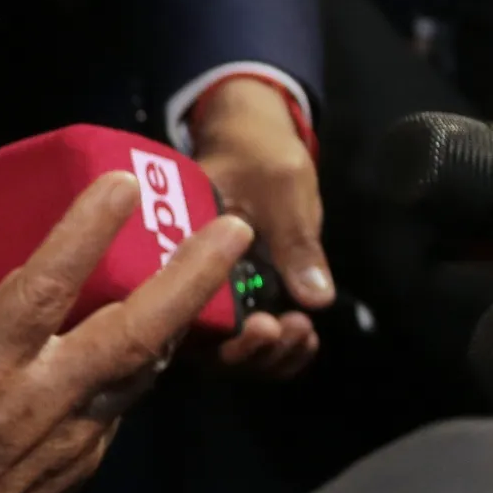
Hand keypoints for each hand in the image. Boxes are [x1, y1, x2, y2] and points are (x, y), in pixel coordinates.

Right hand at [0, 172, 252, 492]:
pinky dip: (149, 357)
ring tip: (218, 265)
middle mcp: (39, 403)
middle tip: (236, 230)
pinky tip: (159, 325)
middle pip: (134, 334)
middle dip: (190, 279)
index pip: (43, 291)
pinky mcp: (82, 463)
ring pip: (144, 368)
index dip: (85, 235)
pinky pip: (125, 399)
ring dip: (185, 314)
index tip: (122, 186)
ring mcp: (71, 438)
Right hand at [192, 76, 328, 379]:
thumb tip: (315, 298)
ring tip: (305, 335)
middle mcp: (181, 278)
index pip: (185, 311)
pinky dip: (275, 352)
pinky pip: (244, 340)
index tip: (266, 326)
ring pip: (224, 350)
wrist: (250, 134)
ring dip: (267, 357)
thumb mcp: (283, 186)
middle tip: (295, 330)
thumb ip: (294, 240)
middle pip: (202, 345)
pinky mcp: (231, 296)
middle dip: (252, 352)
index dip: (224, 335)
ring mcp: (205, 291)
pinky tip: (304, 341)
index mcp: (176, 248)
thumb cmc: (257, 151)